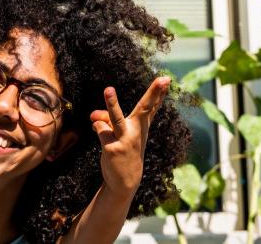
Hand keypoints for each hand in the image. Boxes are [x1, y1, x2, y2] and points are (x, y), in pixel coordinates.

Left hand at [90, 77, 169, 196]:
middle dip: (153, 94)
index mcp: (141, 126)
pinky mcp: (112, 147)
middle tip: (161, 80)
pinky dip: (96, 128)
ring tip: (108, 89)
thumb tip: (93, 115)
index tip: (166, 79)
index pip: (152, 107)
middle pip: (144, 108)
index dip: (159, 93)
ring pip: (116, 118)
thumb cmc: (124, 150)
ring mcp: (125, 139)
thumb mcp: (118, 133)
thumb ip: (107, 119)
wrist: (124, 181)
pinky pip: (99, 129)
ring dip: (111, 104)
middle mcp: (136, 131)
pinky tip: (104, 138)